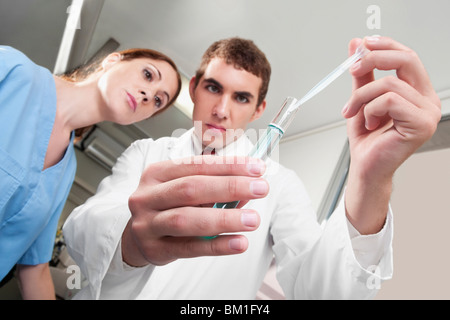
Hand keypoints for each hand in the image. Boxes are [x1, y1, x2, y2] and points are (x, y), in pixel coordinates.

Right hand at [122, 156, 268, 266]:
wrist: (137, 237)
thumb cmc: (167, 208)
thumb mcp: (184, 190)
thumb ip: (214, 187)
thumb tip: (249, 186)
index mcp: (157, 174)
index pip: (195, 164)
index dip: (228, 165)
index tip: (256, 168)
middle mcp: (148, 196)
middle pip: (191, 188)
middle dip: (229, 187)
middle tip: (260, 188)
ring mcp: (147, 224)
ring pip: (186, 219)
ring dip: (224, 218)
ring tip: (252, 220)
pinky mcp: (155, 250)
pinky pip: (189, 248)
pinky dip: (216, 245)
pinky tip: (238, 242)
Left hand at [342, 36, 440, 233]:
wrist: (365, 168)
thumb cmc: (367, 139)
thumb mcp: (361, 99)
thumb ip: (362, 73)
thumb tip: (357, 44)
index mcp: (417, 92)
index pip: (407, 57)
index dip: (385, 46)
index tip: (362, 45)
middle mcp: (427, 100)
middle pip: (407, 60)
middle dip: (374, 59)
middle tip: (353, 68)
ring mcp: (428, 113)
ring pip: (390, 84)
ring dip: (362, 96)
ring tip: (352, 112)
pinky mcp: (421, 124)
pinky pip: (390, 100)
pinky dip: (370, 109)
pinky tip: (368, 124)